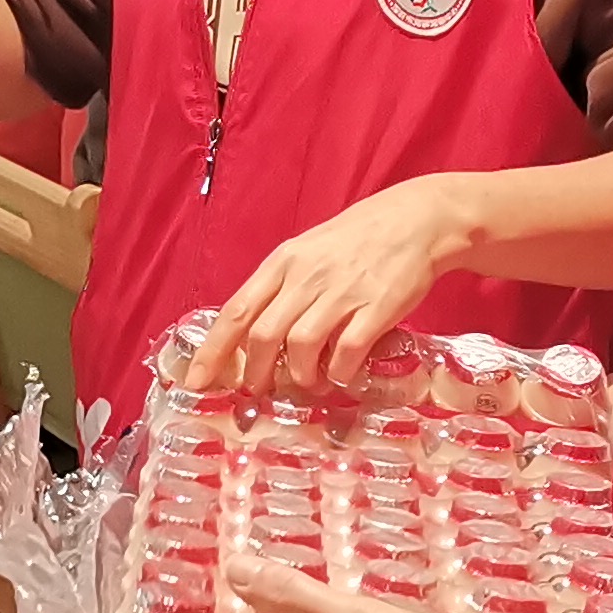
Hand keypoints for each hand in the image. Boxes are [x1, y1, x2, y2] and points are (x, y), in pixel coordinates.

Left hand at [188, 177, 467, 394]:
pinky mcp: (376, 308)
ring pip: (299, 346)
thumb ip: (280, 289)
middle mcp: (305, 277)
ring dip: (298, 376)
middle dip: (254, 374)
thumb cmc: (357, 240)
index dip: (212, 353)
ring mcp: (341, 292)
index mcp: (283, 262)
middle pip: (261, 335)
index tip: (196, 383)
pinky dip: (338, 372)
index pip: (235, 312)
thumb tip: (251, 336)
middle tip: (259, 392)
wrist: (416, 220)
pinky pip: (345, 351)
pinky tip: (341, 374)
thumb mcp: (308, 253)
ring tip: (308, 382)